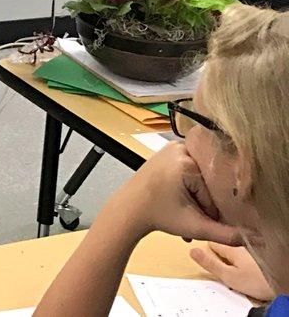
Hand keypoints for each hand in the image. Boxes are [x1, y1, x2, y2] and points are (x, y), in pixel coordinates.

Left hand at [107, 143, 241, 246]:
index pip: (214, 192)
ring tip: (183, 208)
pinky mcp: (168, 151)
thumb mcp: (195, 227)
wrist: (129, 208)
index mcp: (188, 162)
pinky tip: (179, 198)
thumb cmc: (159, 215)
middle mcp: (181, 149)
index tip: (197, 220)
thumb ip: (227, 234)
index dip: (209, 211)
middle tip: (190, 215)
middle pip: (208, 181)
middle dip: (202, 203)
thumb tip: (255, 238)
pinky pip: (190, 168)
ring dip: (196, 195)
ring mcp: (173, 147)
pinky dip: (189, 185)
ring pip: (200, 176)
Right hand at [190, 242, 274, 300]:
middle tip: (225, 266)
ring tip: (237, 266)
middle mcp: (240, 242)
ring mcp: (252, 246)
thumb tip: (191, 249)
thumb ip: (211, 264)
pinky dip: (245, 254)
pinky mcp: (261, 251)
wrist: (284, 283)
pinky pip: (247, 248)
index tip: (213, 261)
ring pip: (236, 245)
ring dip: (234, 252)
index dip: (209, 251)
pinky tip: (249, 264)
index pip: (211, 242)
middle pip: (224, 243)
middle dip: (221, 251)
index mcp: (230, 246)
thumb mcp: (230, 277)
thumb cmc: (255, 282)